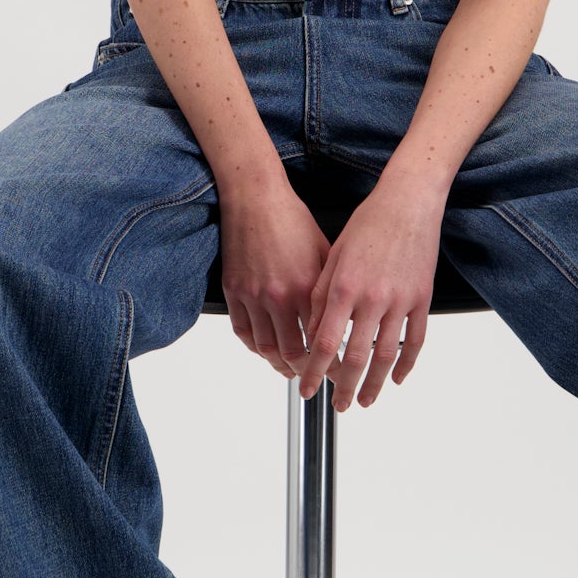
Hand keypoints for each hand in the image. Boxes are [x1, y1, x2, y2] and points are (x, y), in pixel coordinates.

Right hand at [219, 184, 331, 378]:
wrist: (255, 198)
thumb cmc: (291, 219)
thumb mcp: (324, 252)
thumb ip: (330, 289)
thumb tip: (342, 317)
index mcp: (305, 287)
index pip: (322, 340)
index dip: (332, 362)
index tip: (340, 372)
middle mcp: (278, 296)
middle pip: (292, 353)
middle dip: (306, 373)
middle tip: (315, 379)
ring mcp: (253, 296)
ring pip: (265, 348)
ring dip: (279, 366)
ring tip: (290, 371)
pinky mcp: (234, 291)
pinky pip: (242, 332)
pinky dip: (254, 348)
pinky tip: (265, 350)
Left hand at [299, 177, 445, 410]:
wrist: (408, 202)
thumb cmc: (367, 225)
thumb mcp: (333, 256)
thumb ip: (321, 297)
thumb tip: (313, 333)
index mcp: (344, 287)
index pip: (324, 343)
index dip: (313, 371)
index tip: (306, 390)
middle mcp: (372, 298)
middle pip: (355, 357)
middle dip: (344, 387)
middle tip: (338, 406)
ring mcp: (400, 300)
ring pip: (386, 355)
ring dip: (374, 383)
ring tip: (365, 401)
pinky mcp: (422, 299)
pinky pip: (416, 340)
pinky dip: (407, 364)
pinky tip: (397, 379)